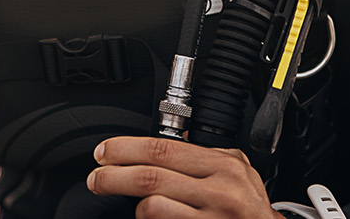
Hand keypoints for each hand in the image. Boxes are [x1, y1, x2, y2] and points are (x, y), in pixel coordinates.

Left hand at [88, 136, 280, 217]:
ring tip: (128, 203)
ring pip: (153, 207)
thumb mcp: (239, 171)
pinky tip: (148, 217)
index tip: (104, 152)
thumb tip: (171, 139)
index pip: (162, 150)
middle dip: (113, 177)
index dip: (124, 150)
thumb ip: (206, 153)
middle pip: (150, 178)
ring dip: (133, 206)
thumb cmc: (252, 210)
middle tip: (96, 178)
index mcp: (224, 167)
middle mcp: (219, 193)